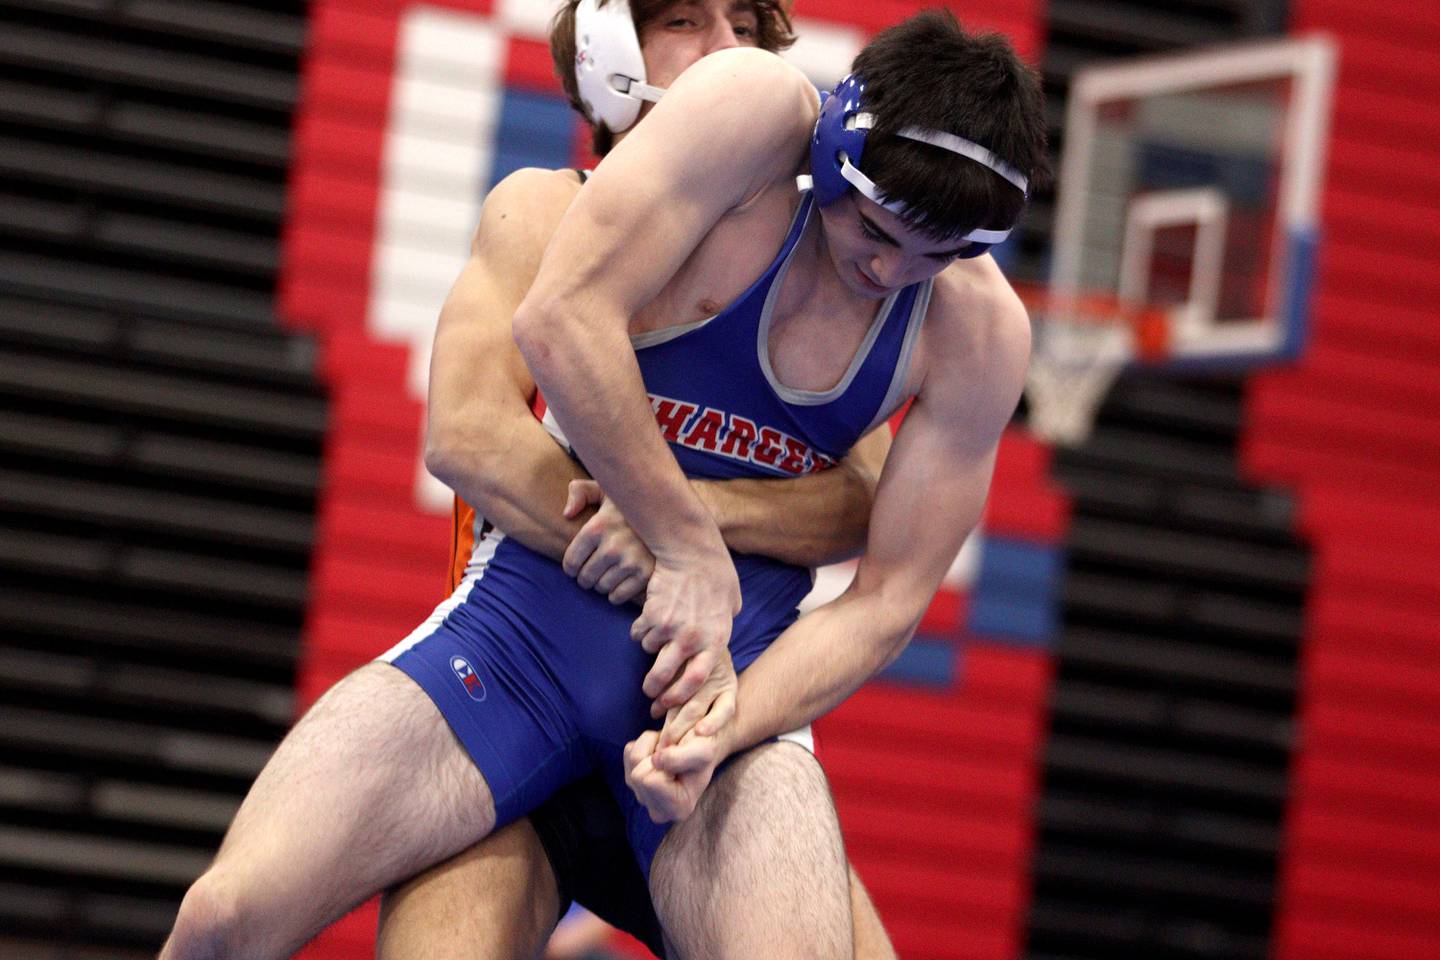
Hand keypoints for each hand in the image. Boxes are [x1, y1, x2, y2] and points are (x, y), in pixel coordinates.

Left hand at [561, 480, 654, 604]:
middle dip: (585, 577)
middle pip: (585, 578)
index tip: (577, 566)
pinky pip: (618, 596)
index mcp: (598, 526)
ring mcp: (631, 561)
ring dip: (601, 585)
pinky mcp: (645, 574)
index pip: (571, 562)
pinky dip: (615, 594)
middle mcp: (613, 545)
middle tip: (592, 572)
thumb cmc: (628, 507)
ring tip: (607, 575)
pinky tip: (619, 582)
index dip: (571, 567)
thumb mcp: (604, 491)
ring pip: (602, 588)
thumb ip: (579, 491)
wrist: (668, 514)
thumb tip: (567, 514)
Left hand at [624, 726, 724, 822]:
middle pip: (638, 775)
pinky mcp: (633, 780)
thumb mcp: (703, 751)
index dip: (666, 763)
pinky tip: (662, 752)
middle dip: (656, 756)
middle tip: (676, 754)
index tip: (683, 763)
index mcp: (678, 809)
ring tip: (671, 751)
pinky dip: (646, 743)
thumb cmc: (706, 750)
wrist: (702, 744)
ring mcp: (643, 797)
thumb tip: (655, 760)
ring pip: (633, 761)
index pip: (651, 783)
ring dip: (652, 746)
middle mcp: (658, 810)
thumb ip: (682, 758)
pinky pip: (629, 751)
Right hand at [630, 533, 739, 712]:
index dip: (679, 696)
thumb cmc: (717, 576)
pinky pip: (638, 632)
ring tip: (654, 637)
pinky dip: (639, 630)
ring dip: (649, 648)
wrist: (693, 552)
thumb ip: (722, 627)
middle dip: (653, 688)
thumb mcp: (731, 606)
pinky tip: (646, 621)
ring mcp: (669, 627)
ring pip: (649, 650)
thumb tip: (714, 641)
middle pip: (664, 675)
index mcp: (714, 640)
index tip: (669, 702)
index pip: (695, 680)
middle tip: (648, 691)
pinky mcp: (651, 614)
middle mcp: (691, 639)